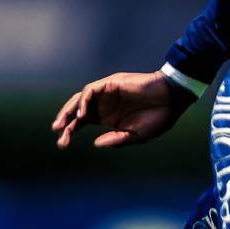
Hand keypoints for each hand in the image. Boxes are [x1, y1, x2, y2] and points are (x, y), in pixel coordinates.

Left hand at [51, 70, 193, 148]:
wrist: (172, 99)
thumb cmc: (157, 118)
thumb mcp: (135, 135)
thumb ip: (116, 140)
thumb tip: (96, 143)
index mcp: (107, 118)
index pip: (81, 123)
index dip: (70, 132)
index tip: (62, 145)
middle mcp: (103, 105)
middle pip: (76, 111)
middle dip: (64, 121)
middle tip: (57, 133)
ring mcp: (106, 93)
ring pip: (80, 98)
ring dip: (69, 110)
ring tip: (61, 124)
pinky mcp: (111, 83)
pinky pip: (91, 90)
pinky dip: (84, 101)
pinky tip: (82, 114)